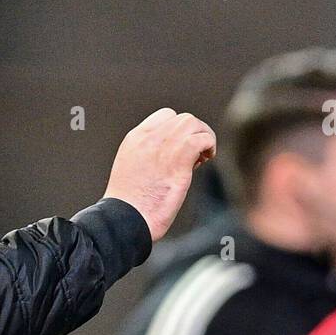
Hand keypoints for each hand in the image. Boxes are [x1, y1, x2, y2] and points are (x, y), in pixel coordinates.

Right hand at [104, 107, 216, 240]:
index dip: (178, 130)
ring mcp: (164, 146)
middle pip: (182, 118)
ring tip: (202, 157)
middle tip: (195, 155)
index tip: (180, 148)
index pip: (165, 116)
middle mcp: (149, 138)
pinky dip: (209, 146)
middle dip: (194, 133)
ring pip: (193, 124)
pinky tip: (206, 160)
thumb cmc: (130, 205)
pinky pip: (202, 139)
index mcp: (135, 139)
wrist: (126, 218)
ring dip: (203, 137)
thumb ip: (149, 157)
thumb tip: (173, 157)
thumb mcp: (133, 170)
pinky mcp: (178, 160)